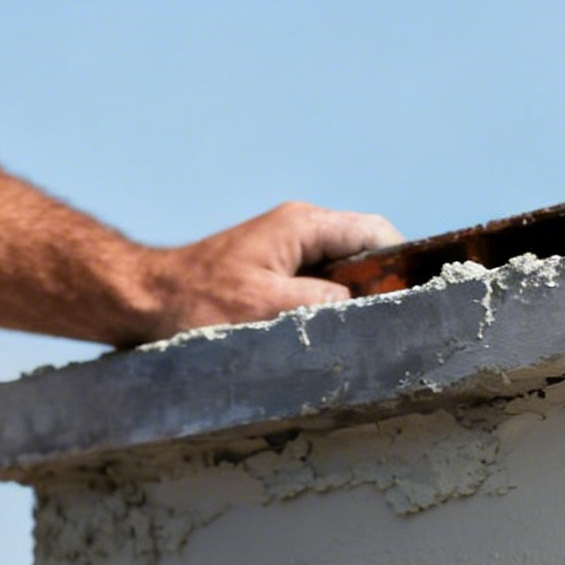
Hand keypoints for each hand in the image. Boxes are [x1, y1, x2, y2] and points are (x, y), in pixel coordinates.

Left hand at [128, 203, 401, 341]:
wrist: (145, 302)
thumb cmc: (198, 303)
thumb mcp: (270, 308)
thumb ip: (324, 305)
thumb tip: (366, 311)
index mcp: (303, 225)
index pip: (375, 235)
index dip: (404, 265)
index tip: (419, 300)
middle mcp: (298, 231)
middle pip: (362, 255)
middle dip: (381, 289)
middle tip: (392, 329)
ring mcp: (284, 252)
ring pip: (339, 276)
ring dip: (351, 305)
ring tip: (361, 339)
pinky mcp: (270, 274)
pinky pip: (315, 290)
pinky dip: (326, 311)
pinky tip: (325, 339)